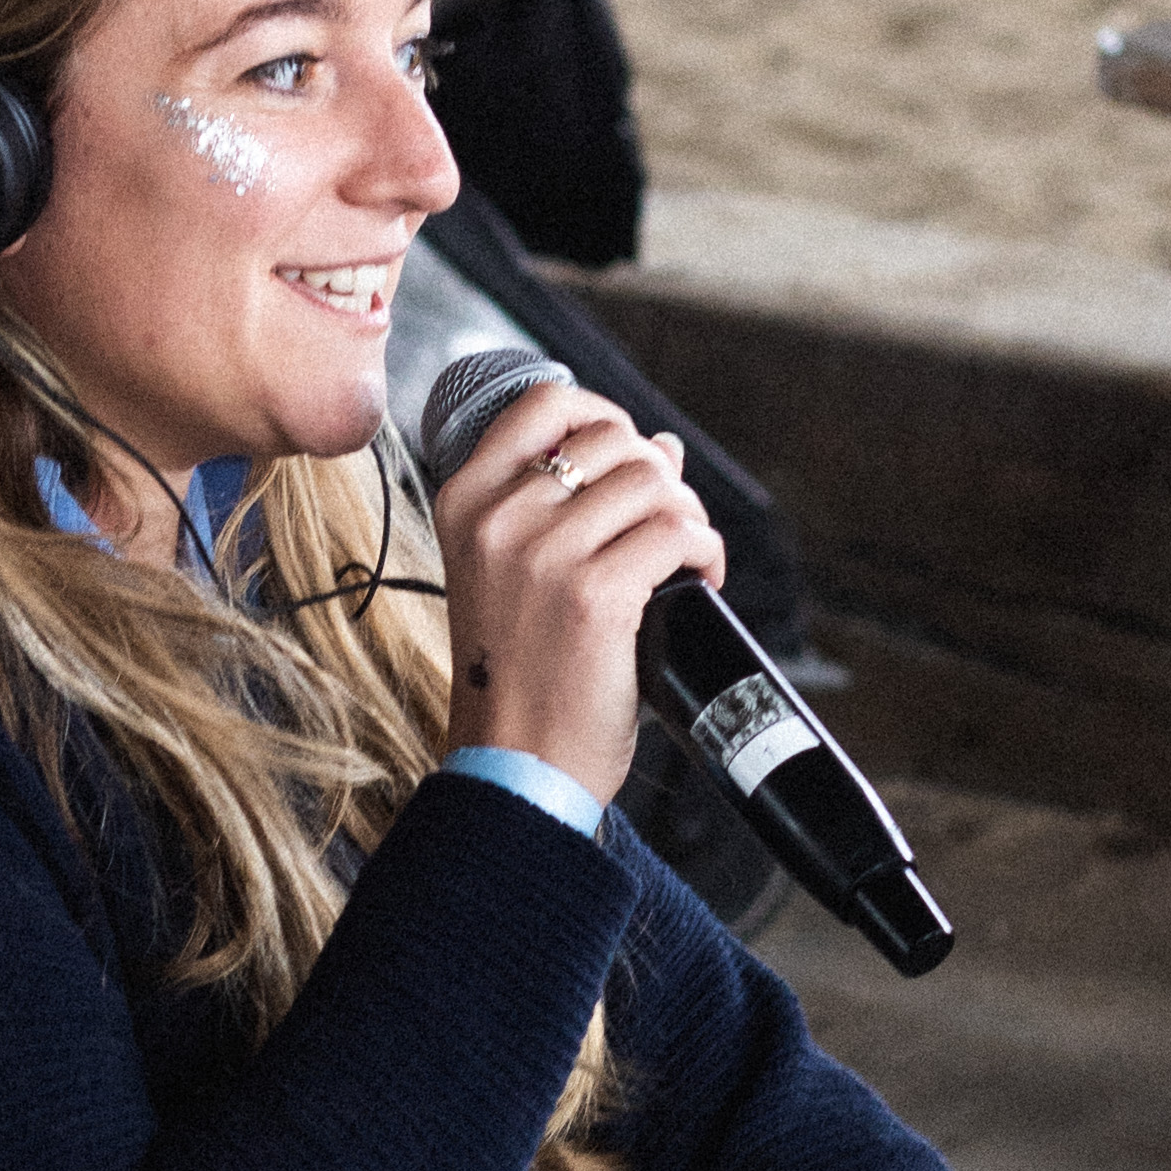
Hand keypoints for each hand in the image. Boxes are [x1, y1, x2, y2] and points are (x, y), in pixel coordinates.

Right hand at [432, 387, 725, 809]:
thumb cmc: (520, 675)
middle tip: (667, 527)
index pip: (543, 404)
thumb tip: (664, 446)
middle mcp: (497, 520)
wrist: (513, 766)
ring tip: (686, 557)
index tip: (630, 455)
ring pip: (654, 481)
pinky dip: (705, 551)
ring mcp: (544, 555)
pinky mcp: (594, 596)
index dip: (604, 415)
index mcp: (464, 504)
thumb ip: (571, 504)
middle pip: (613, 439)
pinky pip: (678, 532)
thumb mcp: (510, 575)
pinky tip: (700, 579)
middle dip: (658, 477)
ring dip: (689, 515)